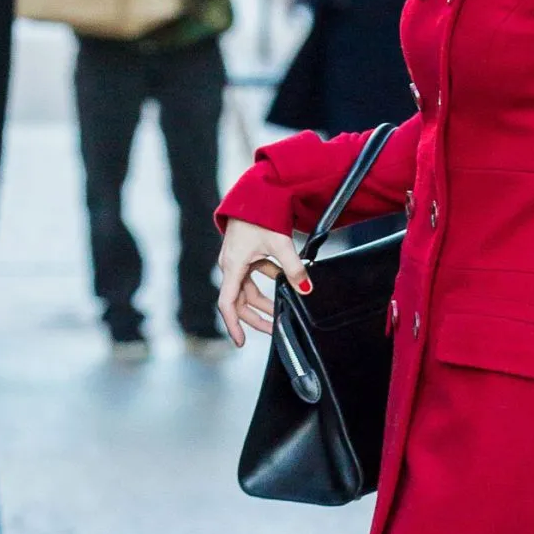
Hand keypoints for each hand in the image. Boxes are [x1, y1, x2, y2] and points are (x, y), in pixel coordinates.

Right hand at [217, 219, 312, 346]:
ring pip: (248, 288)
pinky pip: (254, 274)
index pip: (228, 303)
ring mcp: (237, 259)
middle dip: (256, 317)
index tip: (241, 341)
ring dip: (263, 299)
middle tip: (273, 329)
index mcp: (233, 266)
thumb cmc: (260, 215)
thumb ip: (294, 269)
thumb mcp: (280, 244)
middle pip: (240, 300)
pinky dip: (269, 280)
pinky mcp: (245, 253)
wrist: (256, 192)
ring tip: (281, 308)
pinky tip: (284, 280)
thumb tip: (306, 289)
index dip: (233, 325)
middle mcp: (231, 265)